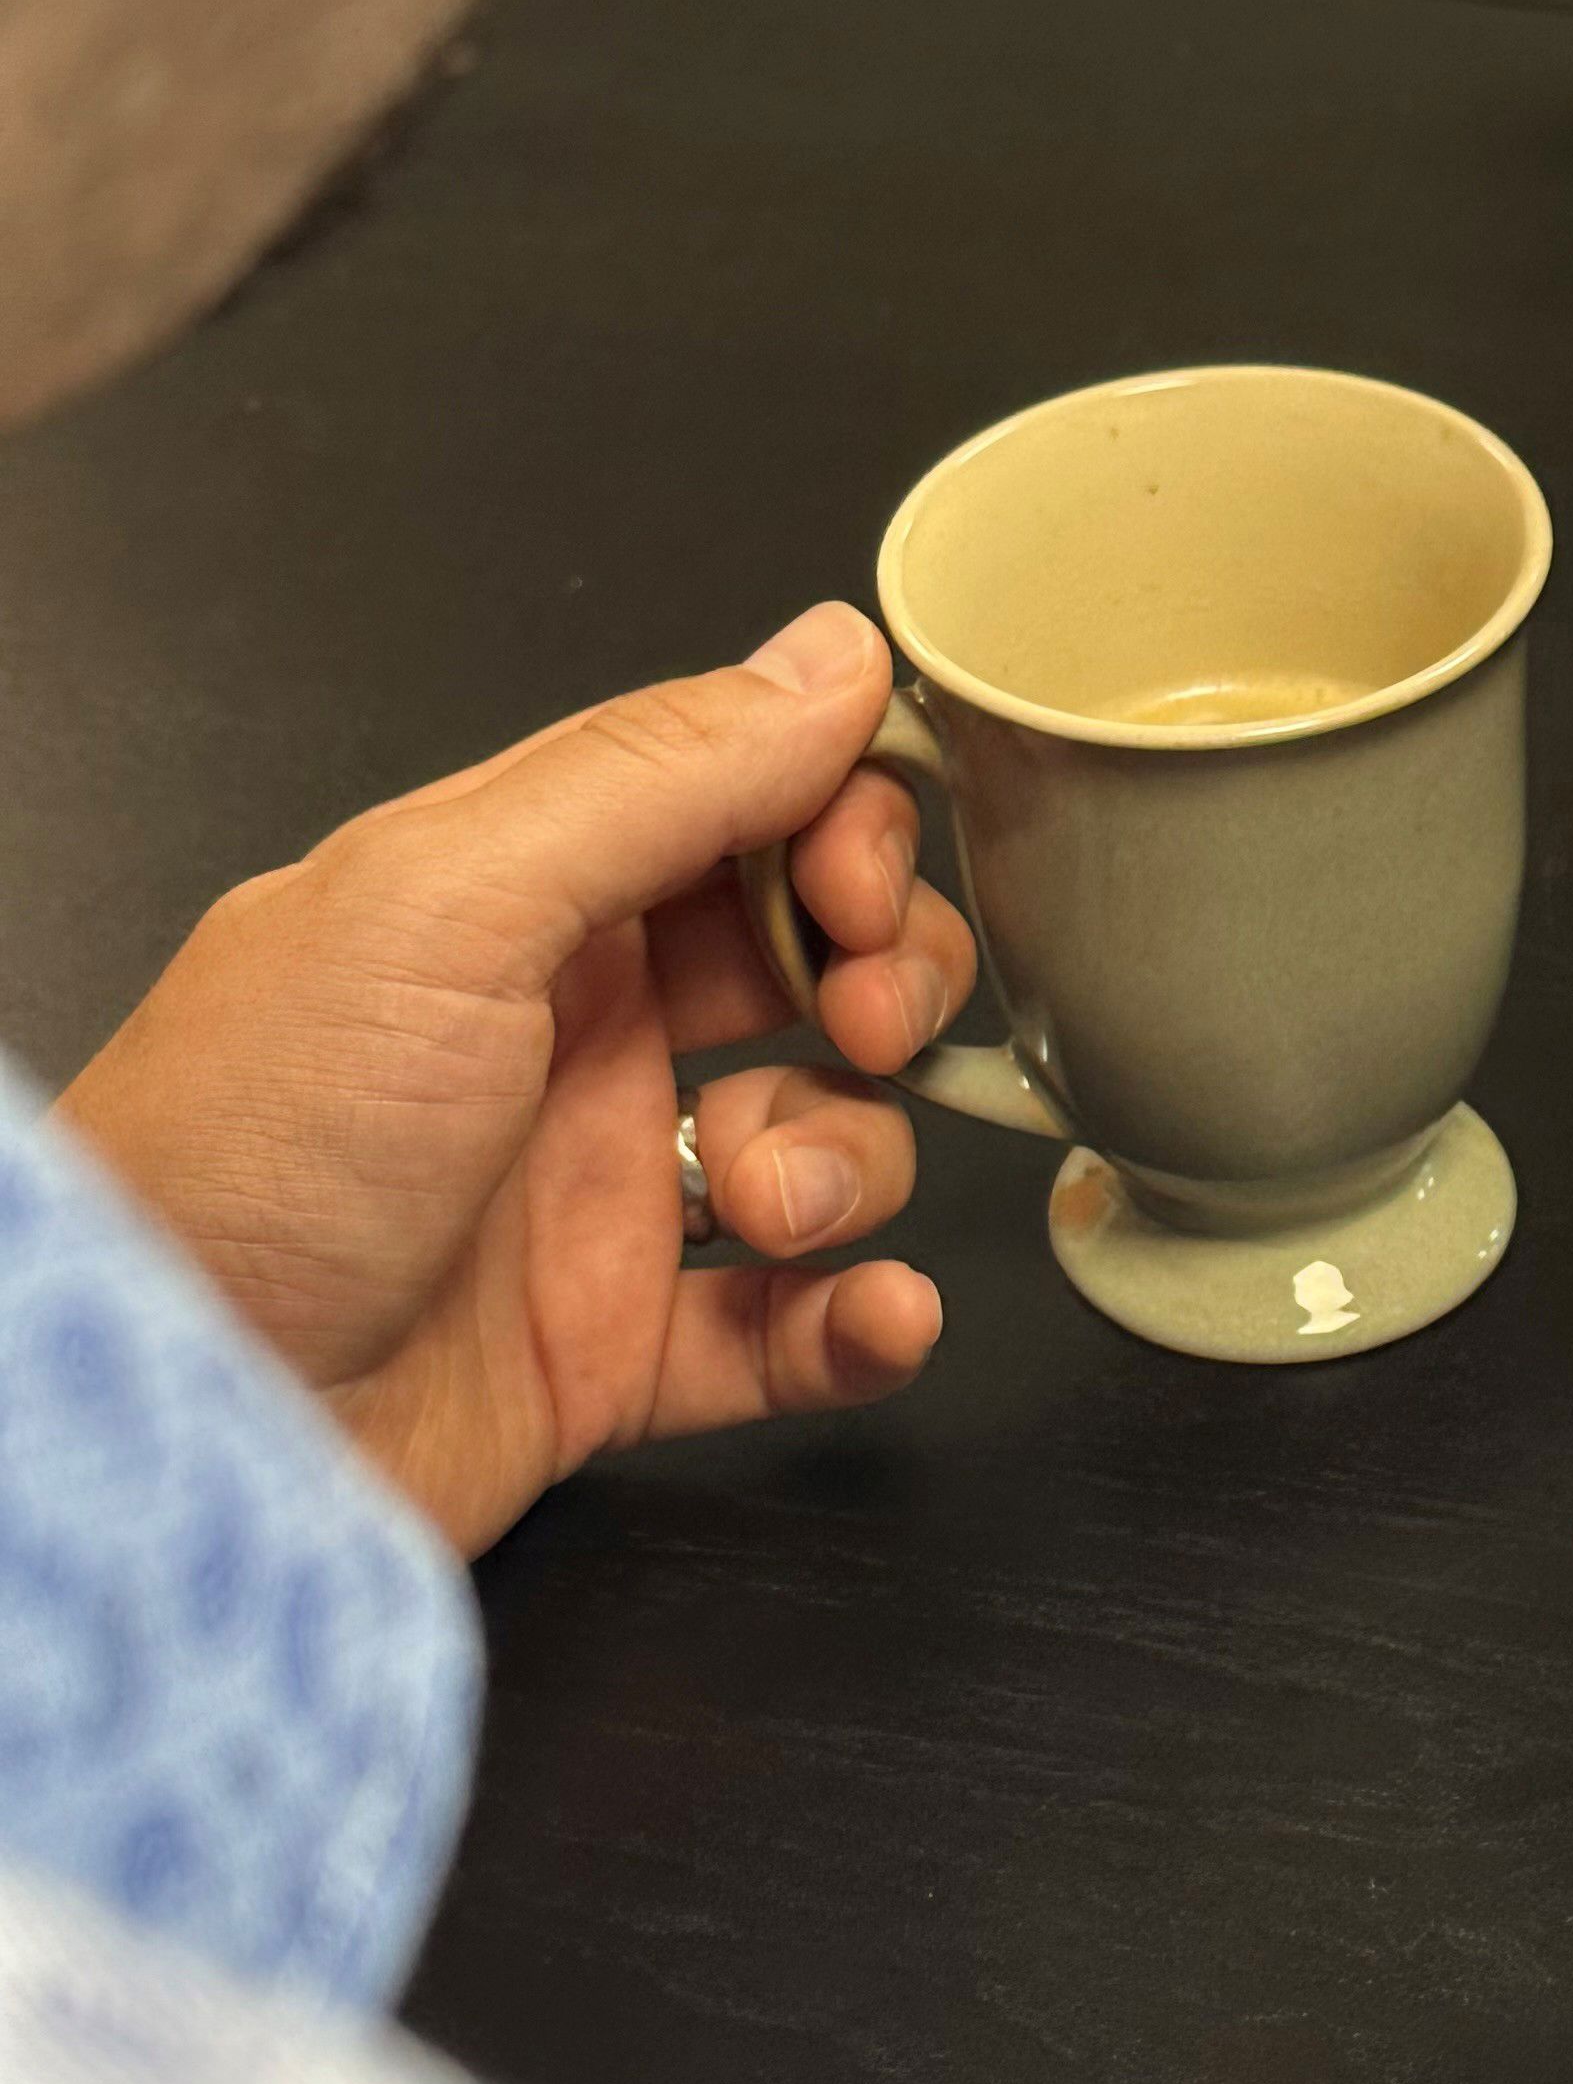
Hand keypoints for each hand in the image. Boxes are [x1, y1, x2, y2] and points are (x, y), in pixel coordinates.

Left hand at [59, 602, 977, 1556]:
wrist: (178, 1427)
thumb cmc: (249, 1154)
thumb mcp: (443, 905)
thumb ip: (654, 776)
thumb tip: (831, 655)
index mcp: (513, 898)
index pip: (739, 806)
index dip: (840, 828)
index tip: (861, 887)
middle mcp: (569, 1035)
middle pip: (809, 964)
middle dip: (883, 984)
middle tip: (863, 1025)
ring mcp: (601, 1199)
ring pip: (824, 1145)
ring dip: (849, 1167)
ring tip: (768, 1210)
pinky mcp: (621, 1355)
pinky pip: (797, 1327)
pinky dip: (861, 1323)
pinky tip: (873, 1316)